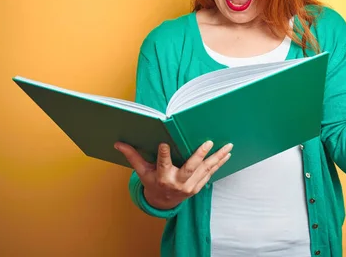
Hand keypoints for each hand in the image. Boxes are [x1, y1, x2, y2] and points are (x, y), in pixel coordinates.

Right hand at [114, 140, 232, 209]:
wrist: (163, 203)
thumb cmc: (152, 182)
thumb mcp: (142, 172)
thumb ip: (133, 156)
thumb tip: (117, 143)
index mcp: (162, 177)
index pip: (162, 164)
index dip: (164, 154)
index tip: (164, 143)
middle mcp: (177, 183)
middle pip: (190, 168)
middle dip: (199, 156)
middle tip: (208, 143)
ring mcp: (190, 186)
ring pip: (205, 170)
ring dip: (217, 158)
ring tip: (228, 146)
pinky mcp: (198, 187)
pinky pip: (210, 174)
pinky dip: (219, 164)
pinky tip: (227, 154)